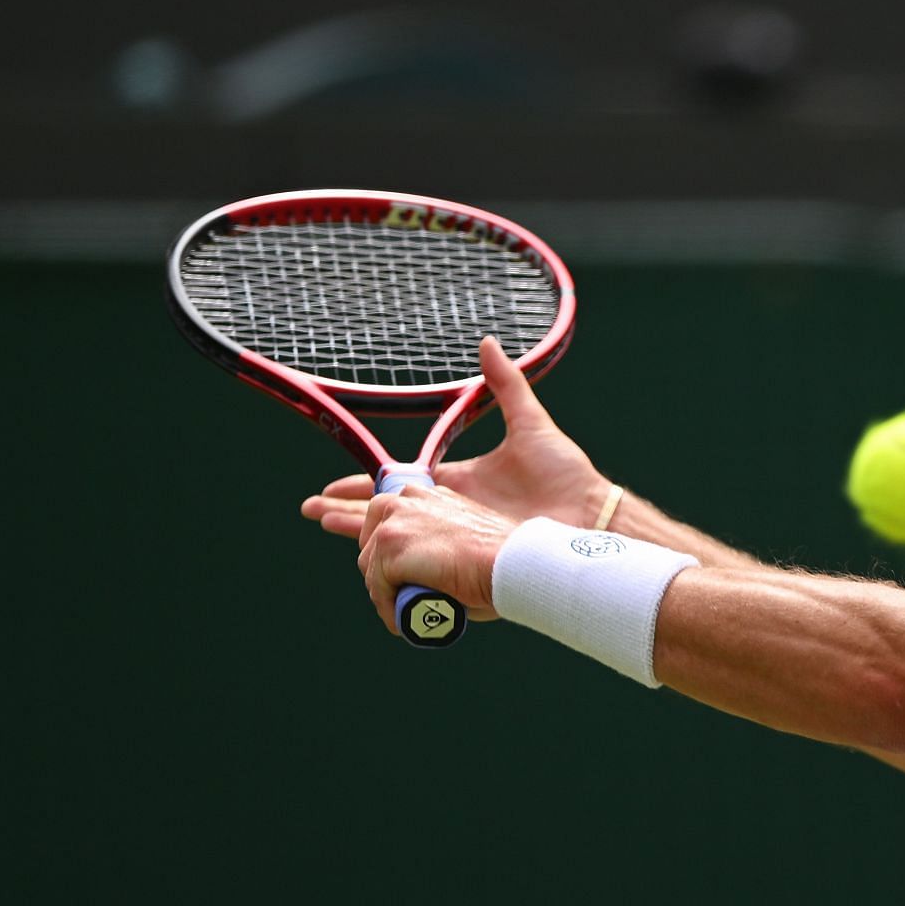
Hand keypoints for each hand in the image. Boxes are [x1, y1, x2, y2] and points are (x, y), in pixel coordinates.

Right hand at [301, 335, 609, 538]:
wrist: (591, 517)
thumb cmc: (567, 477)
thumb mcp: (531, 425)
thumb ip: (507, 386)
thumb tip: (488, 342)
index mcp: (460, 483)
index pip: (401, 485)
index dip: (366, 486)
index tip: (331, 488)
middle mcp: (454, 511)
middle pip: (390, 513)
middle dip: (350, 513)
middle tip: (313, 512)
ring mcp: (459, 535)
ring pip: (398, 539)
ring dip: (361, 535)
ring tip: (327, 528)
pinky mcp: (471, 557)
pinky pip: (428, 562)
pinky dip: (398, 562)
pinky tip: (371, 564)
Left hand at [358, 484, 516, 631]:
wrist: (516, 563)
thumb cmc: (503, 558)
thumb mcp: (464, 540)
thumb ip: (439, 546)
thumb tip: (422, 576)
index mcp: (428, 493)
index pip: (388, 519)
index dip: (390, 551)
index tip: (400, 574)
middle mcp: (408, 498)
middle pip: (371, 540)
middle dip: (381, 570)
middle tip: (401, 595)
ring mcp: (396, 521)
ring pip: (370, 565)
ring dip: (385, 591)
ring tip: (406, 612)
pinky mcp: (391, 547)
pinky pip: (377, 587)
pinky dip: (387, 608)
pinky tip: (403, 622)